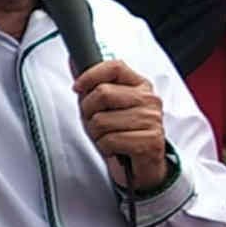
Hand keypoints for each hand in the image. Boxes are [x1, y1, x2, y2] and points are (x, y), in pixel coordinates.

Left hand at [74, 60, 167, 190]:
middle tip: (94, 123)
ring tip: (106, 137)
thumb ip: (91, 84)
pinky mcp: (150, 141)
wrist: (142, 166)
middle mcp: (149, 99)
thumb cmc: (121, 132)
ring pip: (102, 120)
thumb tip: (73, 60)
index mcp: (139, 85)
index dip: (91, 75)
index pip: (114, 67)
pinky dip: (105, 148)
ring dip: (96, 134)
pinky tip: (115, 149)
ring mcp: (152, 120)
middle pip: (103, 93)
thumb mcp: (104, 106)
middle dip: (88, 112)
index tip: (77, 88)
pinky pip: (110, 140)